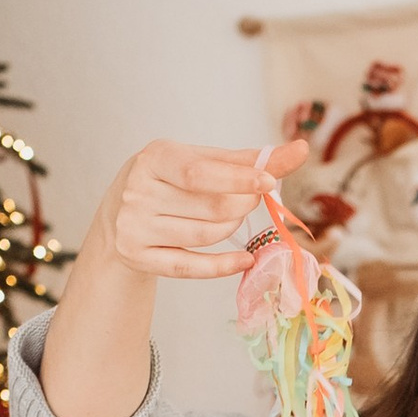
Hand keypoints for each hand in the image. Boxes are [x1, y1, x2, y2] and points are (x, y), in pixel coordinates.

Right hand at [99, 136, 310, 283]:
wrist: (118, 217)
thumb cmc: (170, 183)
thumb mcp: (198, 162)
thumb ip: (246, 160)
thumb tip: (299, 149)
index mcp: (154, 158)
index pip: (199, 173)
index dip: (238, 179)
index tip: (270, 183)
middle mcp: (138, 191)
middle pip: (211, 207)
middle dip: (242, 205)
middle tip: (251, 200)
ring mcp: (135, 226)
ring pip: (206, 235)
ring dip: (233, 229)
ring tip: (233, 218)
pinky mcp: (139, 257)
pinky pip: (191, 267)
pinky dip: (224, 265)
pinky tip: (246, 259)